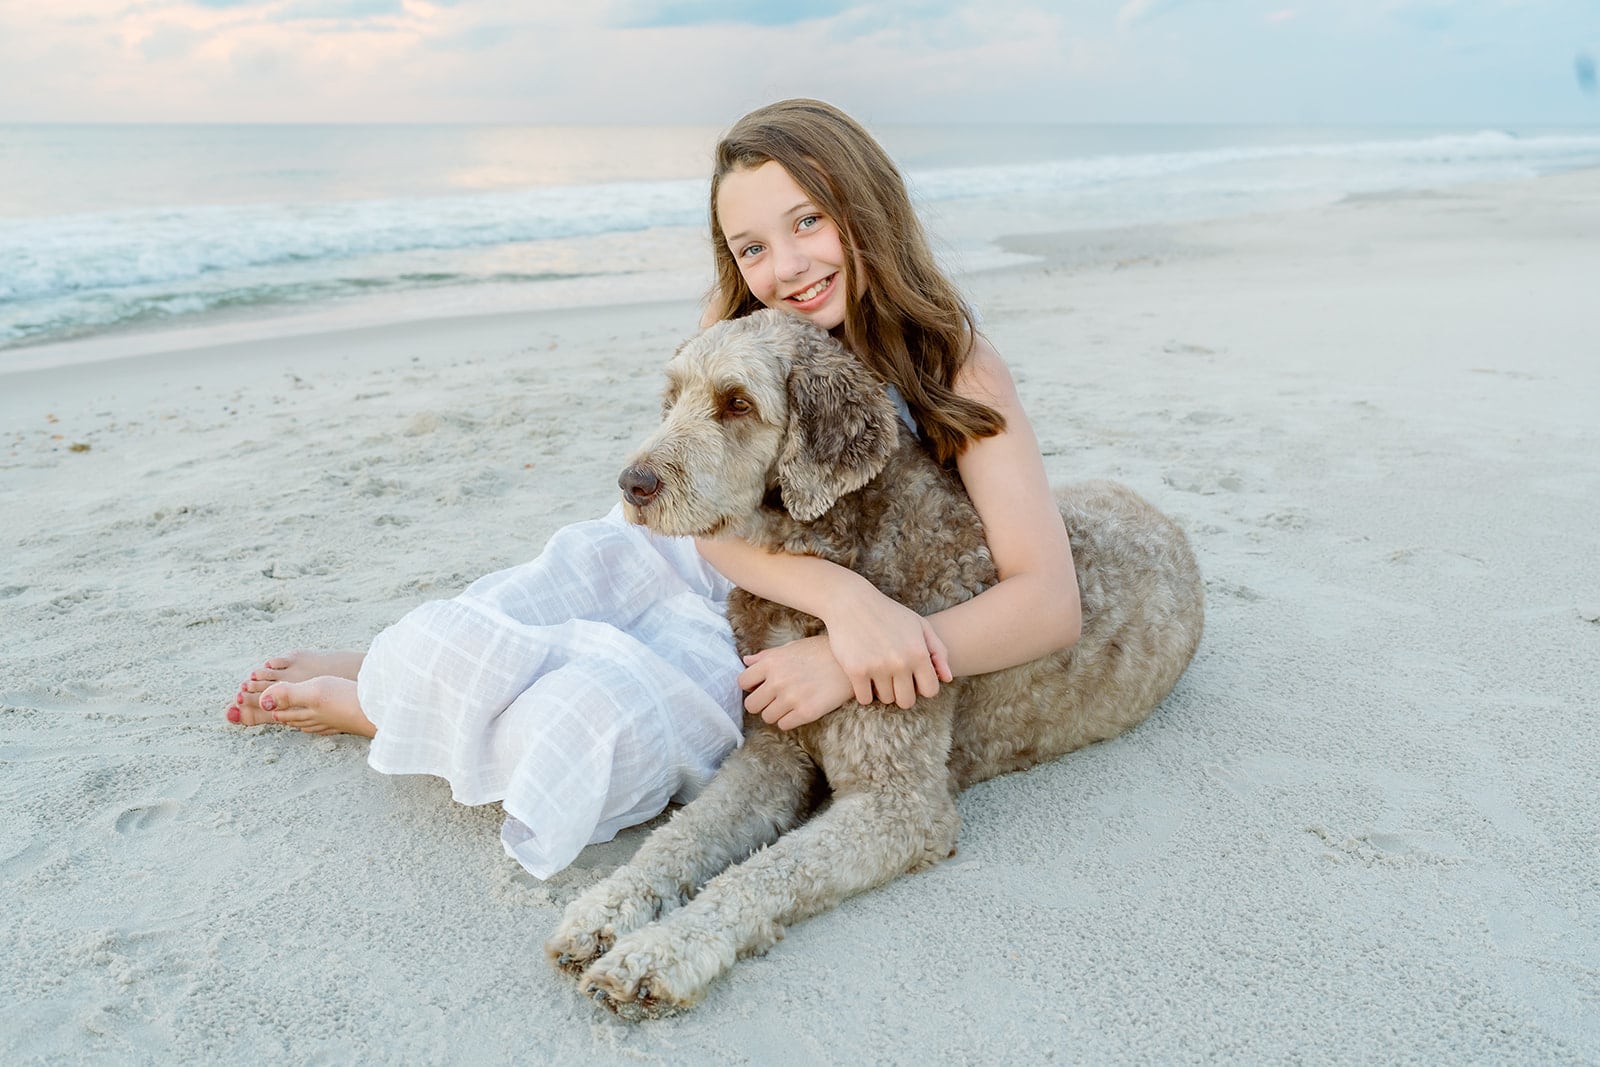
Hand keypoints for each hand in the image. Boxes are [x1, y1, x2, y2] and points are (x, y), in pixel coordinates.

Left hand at [739, 636, 854, 730]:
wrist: (852, 662)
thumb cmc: (822, 651)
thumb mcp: (792, 647)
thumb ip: (767, 656)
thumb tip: (746, 662)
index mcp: (771, 662)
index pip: (743, 682)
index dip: (751, 686)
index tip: (761, 687)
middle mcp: (777, 680)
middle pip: (751, 705)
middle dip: (761, 703)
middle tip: (774, 700)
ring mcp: (791, 698)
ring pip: (767, 717)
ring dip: (775, 713)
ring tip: (789, 705)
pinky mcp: (806, 712)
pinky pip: (784, 725)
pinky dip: (789, 720)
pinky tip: (799, 710)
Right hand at [824, 582, 952, 708]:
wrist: (850, 601)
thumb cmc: (888, 613)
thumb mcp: (919, 625)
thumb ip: (938, 652)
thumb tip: (947, 679)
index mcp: (919, 652)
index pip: (930, 691)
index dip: (922, 687)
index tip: (912, 678)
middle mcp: (900, 662)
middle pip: (907, 701)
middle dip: (902, 693)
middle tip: (894, 680)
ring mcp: (877, 667)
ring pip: (886, 699)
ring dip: (882, 690)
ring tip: (878, 674)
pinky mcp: (856, 670)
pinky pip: (864, 699)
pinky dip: (864, 693)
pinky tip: (864, 679)